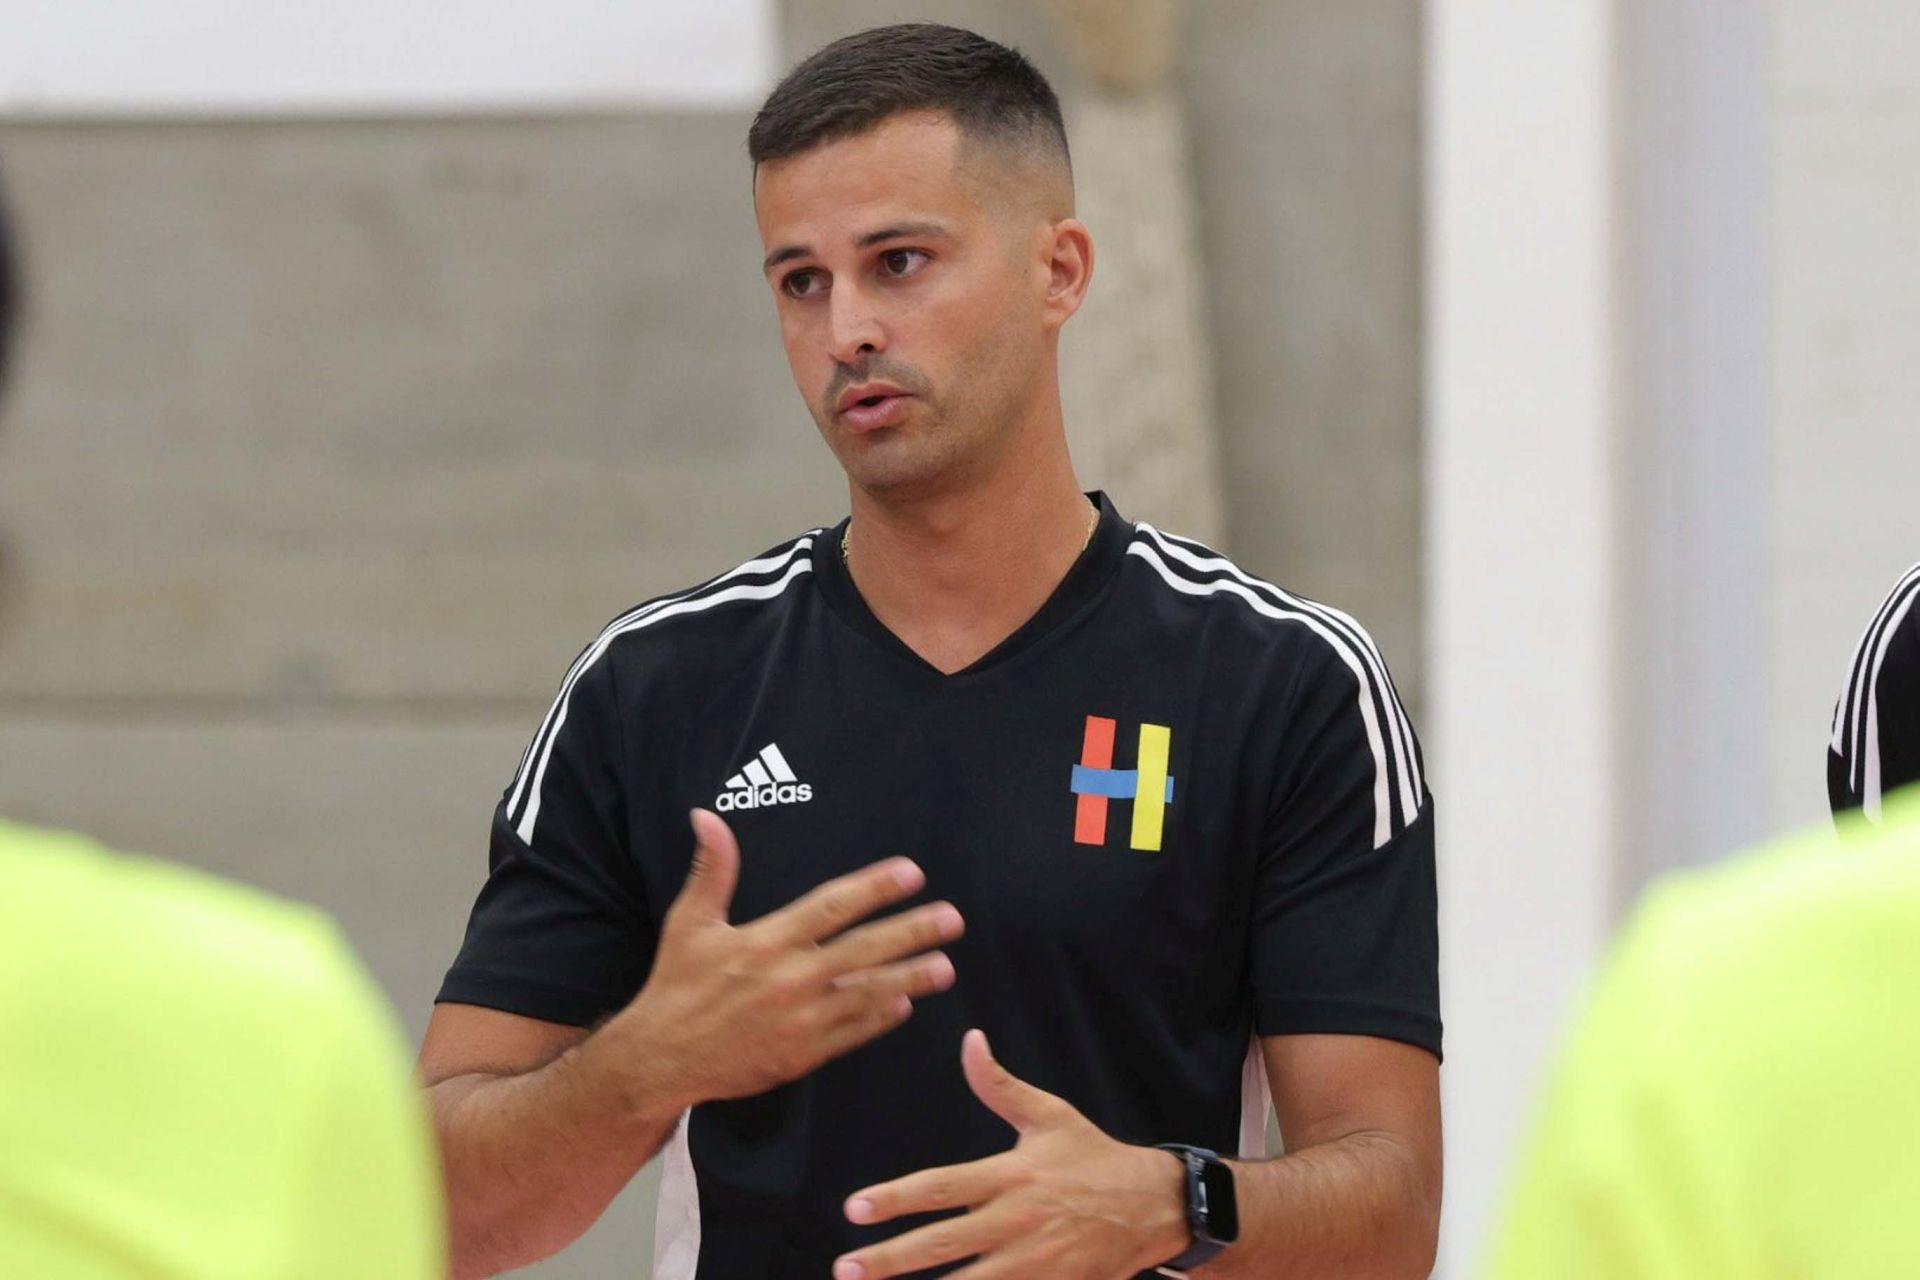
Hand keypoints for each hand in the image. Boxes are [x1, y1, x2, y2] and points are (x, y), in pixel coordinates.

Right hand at [611, 808, 963, 1111]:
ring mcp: (799, 1021)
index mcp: (765, 941)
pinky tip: (904, 1005)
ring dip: (909, 979)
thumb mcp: (689, 922)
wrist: (661, 1059)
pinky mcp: (800, 1056)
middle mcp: (788, 979)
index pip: (831, 906)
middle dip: (911, 932)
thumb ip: (712, 870)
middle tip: (952, 919)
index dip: (874, 888)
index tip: (911, 873)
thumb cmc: (676, 985)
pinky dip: (878, 1019)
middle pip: (862, 950)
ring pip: (866, 995)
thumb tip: (707, 815)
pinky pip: (850, 1034)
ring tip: (945, 967)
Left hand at [834, 1030, 1191, 1279]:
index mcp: (1011, 1175)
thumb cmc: (1092, 1157)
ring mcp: (1034, 1263)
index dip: (894, 1198)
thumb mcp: (1048, 1115)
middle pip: (942, 1244)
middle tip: (845, 1269)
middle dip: (890, 1259)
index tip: (853, 1209)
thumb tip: (970, 1041)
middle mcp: (1017, 1221)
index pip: (941, 1187)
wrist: (1153, 1206)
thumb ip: (1000, 1086)